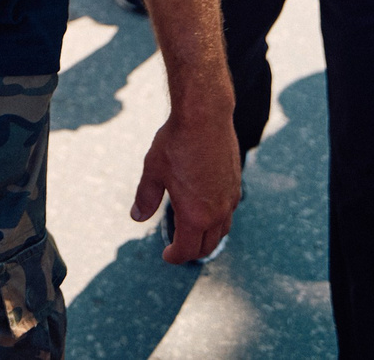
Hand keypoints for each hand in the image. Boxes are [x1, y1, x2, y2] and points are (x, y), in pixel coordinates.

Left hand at [132, 107, 240, 263]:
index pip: (187, 250)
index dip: (175, 256)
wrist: (205, 116)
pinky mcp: (236, 184)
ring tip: (193, 233)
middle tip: (178, 249)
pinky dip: (218, 220)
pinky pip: (229, 212)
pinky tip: (206, 209)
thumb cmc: (176, 142)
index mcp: (195, 216)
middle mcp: (217, 212)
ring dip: (207, 237)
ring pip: (222, 230)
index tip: (166, 255)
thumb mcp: (153, 170)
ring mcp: (230, 198)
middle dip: (192, 252)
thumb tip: (137, 216)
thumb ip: (146, 197)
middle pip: (208, 246)